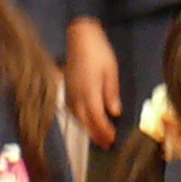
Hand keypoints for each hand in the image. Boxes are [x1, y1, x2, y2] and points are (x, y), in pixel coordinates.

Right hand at [64, 20, 121, 147]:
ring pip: (77, 118)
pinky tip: (86, 122)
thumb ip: (111, 93)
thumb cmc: (98, 51)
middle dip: (96, 135)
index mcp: (89, 92)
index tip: (113, 139)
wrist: (79, 36)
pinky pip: (72, 111)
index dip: (104, 131)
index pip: (97, 119)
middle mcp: (76, 96)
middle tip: (106, 145)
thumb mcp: (111, 71)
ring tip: (98, 137)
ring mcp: (69, 93)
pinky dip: (80, 120)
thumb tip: (114, 113)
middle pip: (86, 122)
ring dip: (88, 129)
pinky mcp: (66, 89)